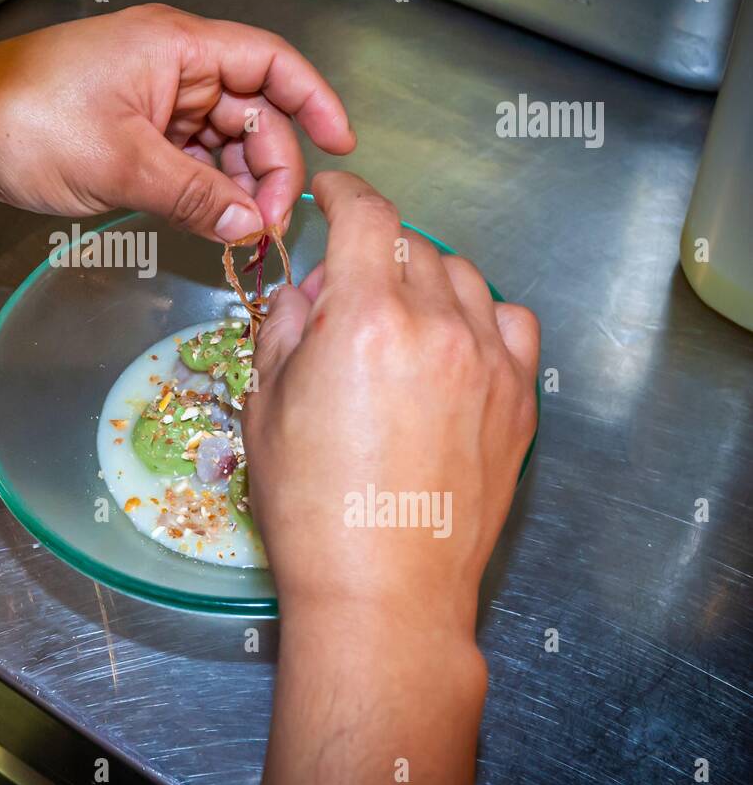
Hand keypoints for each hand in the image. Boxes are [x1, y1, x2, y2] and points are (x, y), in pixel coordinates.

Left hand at [0, 4, 354, 238]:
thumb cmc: (24, 122)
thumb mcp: (120, 163)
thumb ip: (195, 195)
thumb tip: (251, 226)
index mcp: (176, 45)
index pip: (269, 61)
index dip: (313, 100)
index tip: (340, 145)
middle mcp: (171, 64)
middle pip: (251, 108)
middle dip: (269, 164)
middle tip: (267, 224)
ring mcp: (150, 98)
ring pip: (221, 140)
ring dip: (237, 183)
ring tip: (241, 232)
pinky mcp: (131, 130)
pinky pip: (188, 157)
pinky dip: (204, 188)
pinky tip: (212, 221)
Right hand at [244, 170, 539, 635]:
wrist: (383, 591)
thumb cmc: (313, 509)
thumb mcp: (266, 406)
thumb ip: (284, 329)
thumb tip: (305, 294)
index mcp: (366, 320)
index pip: (366, 218)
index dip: (343, 194)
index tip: (331, 195)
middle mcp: (437, 327)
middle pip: (411, 246)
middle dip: (373, 251)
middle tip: (344, 290)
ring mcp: (488, 363)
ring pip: (463, 276)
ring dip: (425, 278)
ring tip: (397, 317)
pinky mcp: (518, 401)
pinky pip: (510, 323)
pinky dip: (480, 315)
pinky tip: (453, 343)